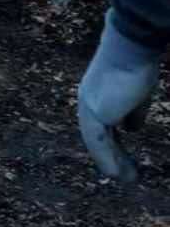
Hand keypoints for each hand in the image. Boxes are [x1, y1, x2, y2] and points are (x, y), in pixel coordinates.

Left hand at [77, 13, 159, 182]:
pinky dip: (106, 159)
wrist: (131, 48)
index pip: (103, 124)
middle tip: (126, 173)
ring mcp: (89, 106)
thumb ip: (133, 112)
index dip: (114, 142)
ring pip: (97, 141)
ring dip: (112, 161)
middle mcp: (88, 100)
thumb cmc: (137, 64)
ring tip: (126, 178)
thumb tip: (132, 130)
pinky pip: (98, 141)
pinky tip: (114, 174)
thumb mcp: (137, 93)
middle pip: (99, 135)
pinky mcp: (95, 111)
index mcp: (97, 94)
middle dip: (113, 155)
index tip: (124, 156)